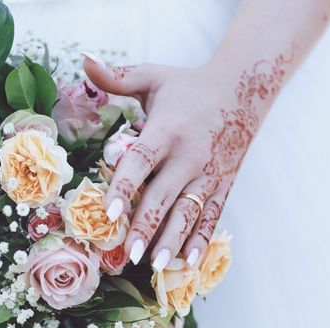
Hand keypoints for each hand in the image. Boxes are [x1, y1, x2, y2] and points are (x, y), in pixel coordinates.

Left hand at [84, 52, 285, 269]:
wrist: (245, 88)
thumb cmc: (189, 86)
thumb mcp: (153, 76)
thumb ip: (117, 76)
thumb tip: (84, 60)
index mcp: (167, 129)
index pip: (142, 162)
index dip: (124, 188)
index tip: (108, 213)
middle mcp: (189, 155)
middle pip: (163, 196)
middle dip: (146, 226)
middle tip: (128, 254)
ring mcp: (209, 173)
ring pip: (189, 212)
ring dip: (173, 240)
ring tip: (156, 265)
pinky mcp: (224, 183)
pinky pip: (212, 215)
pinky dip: (201, 239)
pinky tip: (188, 261)